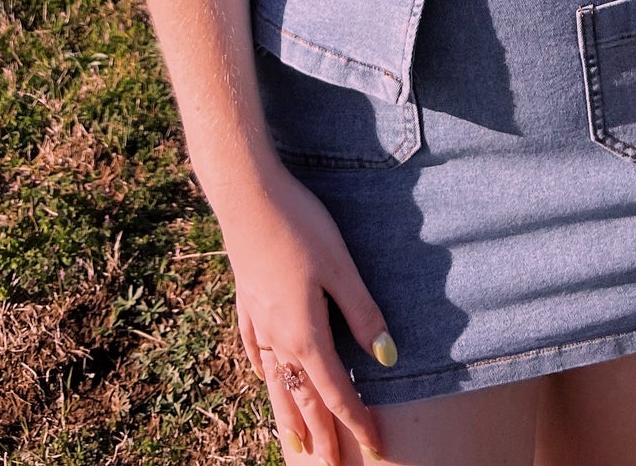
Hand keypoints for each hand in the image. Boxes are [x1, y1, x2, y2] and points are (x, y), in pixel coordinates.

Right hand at [225, 161, 393, 461]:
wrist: (247, 195)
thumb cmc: (300, 226)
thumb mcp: (341, 268)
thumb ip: (363, 314)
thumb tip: (388, 357)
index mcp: (306, 335)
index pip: (337, 392)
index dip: (357, 422)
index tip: (376, 448)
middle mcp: (279, 338)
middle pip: (302, 399)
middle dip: (320, 435)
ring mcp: (259, 320)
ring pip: (275, 382)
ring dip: (287, 415)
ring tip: (293, 444)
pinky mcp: (246, 300)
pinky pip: (255, 350)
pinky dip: (263, 371)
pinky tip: (263, 375)